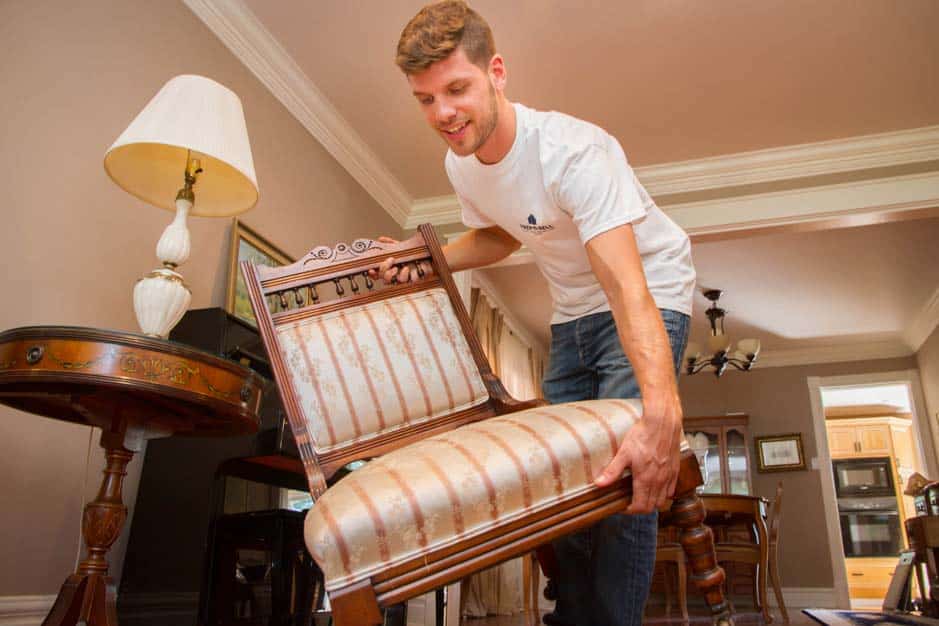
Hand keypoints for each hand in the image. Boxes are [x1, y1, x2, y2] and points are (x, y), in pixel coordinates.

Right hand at [368, 236, 432, 283]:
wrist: (430, 256)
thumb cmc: (415, 253)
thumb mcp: (401, 247)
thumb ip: (390, 243)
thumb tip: (380, 239)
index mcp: (391, 268)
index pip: (378, 274)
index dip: (372, 274)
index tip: (371, 269)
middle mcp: (396, 275)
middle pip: (384, 279)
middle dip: (383, 270)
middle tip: (390, 260)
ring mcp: (405, 279)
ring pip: (393, 282)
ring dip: (392, 274)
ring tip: (397, 266)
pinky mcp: (413, 280)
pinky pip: (406, 282)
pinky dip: (404, 275)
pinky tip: (406, 268)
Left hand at [594, 392, 682, 513]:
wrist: (663, 422)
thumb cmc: (644, 435)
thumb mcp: (624, 453)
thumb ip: (612, 471)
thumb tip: (599, 484)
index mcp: (646, 479)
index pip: (640, 507)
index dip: (630, 510)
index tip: (622, 506)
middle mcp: (659, 481)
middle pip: (652, 507)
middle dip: (640, 508)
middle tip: (630, 501)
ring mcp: (669, 476)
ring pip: (663, 500)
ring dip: (652, 502)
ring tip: (641, 494)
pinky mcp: (676, 469)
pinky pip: (672, 489)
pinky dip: (664, 493)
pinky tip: (656, 485)